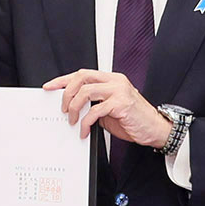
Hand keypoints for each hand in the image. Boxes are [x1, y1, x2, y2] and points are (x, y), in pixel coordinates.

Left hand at [43, 70, 172, 149]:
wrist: (155, 130)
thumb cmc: (134, 121)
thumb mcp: (109, 110)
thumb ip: (94, 104)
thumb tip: (73, 108)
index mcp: (112, 79)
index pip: (82, 74)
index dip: (63, 80)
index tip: (49, 87)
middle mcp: (115, 81)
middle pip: (81, 77)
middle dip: (66, 93)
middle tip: (62, 109)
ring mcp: (119, 91)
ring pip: (85, 91)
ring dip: (74, 108)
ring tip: (73, 121)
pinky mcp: (121, 104)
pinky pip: (95, 111)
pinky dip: (85, 123)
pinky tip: (84, 131)